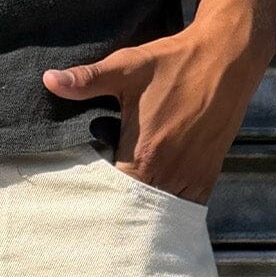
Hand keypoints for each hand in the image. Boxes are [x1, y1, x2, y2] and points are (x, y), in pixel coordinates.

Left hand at [43, 10, 272, 203]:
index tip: (88, 203)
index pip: (113, 196)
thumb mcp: (127, 68)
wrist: (226, 57)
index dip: (99, 202)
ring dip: (147, 215)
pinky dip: (172, 210)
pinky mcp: (208, 175)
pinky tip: (157, 210)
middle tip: (103, 219)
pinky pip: (187, 206)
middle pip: (137, 210)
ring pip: (163, 213)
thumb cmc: (173, 62)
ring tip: (128, 220)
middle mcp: (168, 172)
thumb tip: (48, 80)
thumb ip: (87, 81)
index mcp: (143, 154)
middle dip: (121, 213)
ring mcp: (190, 177)